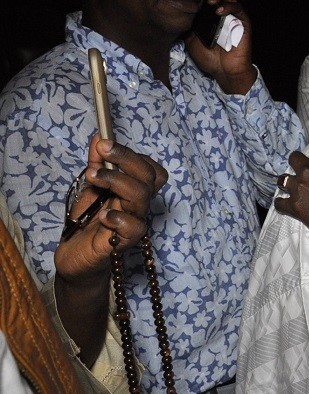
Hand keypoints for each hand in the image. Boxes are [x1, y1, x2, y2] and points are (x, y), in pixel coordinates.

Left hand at [54, 136, 167, 285]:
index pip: (150, 168)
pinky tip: (102, 215)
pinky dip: (118, 217)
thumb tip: (98, 138)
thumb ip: (97, 164)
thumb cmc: (86, 221)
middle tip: (102, 150)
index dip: (132, 154)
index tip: (105, 143)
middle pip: (149, 176)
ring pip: (141, 195)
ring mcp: (133, 221)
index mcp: (133, 190)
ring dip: (117, 180)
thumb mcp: (89, 187)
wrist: (74, 255)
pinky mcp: (124, 241)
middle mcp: (138, 204)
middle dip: (126, 158)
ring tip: (93, 177)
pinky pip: (134, 227)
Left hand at [185, 0, 256, 93]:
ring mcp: (233, 15)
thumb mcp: (190, 39)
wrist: (223, 71)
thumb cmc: (209, 56)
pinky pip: (238, 8)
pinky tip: (219, 10)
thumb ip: (186, 25)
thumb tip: (172, 14)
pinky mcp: (243, 22)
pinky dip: (229, 6)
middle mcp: (223, 10)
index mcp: (210, 12)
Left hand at [274, 137, 308, 246]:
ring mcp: (300, 190)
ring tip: (294, 186)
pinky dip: (282, 203)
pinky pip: (279, 203)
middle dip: (299, 161)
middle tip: (307, 169)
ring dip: (288, 181)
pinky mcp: (296, 208)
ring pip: (282, 179)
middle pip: (294, 158)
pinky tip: (287, 204)